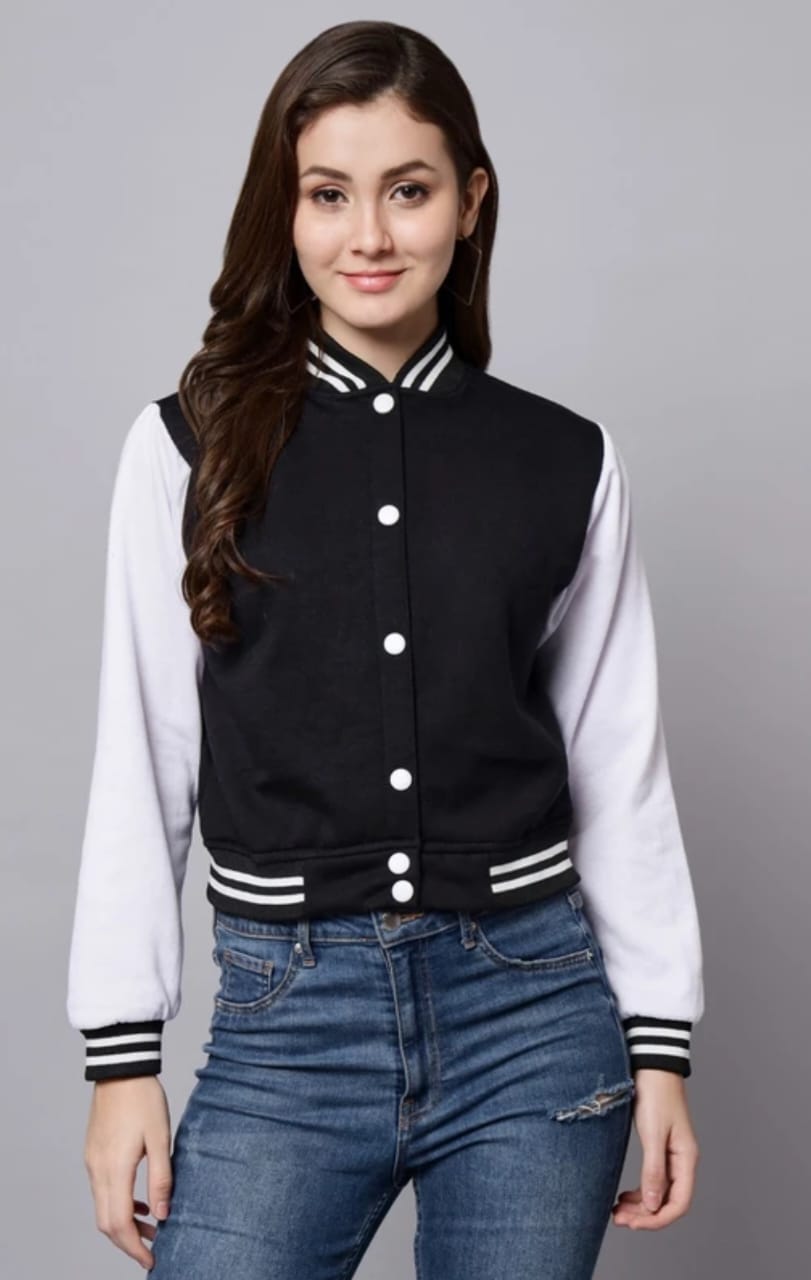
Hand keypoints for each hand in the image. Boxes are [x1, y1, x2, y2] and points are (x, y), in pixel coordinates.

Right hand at [83, 1076, 173, 1270]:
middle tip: (152, 1249)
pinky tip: (139, 1202)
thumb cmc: (144, 1099)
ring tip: (151, 1227)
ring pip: (102, 1208)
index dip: (134, 1247)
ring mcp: (92, 1162)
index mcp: (114, 1169)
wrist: (121, 1068)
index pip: (119, 1224)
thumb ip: (161, 1179)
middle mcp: (97, 1170)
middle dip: (128, 1242)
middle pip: (106, 1223)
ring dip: (123, 1224)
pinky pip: (102, 1191)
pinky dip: (118, 1204)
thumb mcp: (161, 1138)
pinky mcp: (93, 1154)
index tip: (151, 1259)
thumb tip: (162, 1216)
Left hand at [612, 1069, 699, 1230]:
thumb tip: (653, 1205)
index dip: (657, 1219)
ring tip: (617, 1211)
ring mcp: (671, 1155)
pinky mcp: (659, 1147)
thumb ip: (654, 1170)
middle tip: (618, 1219)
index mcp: (686, 1159)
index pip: (679, 1203)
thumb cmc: (655, 1093)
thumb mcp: (653, 1133)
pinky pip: (652, 1180)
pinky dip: (639, 1191)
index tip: (632, 1224)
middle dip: (644, 1215)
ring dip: (640, 1206)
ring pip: (658, 1192)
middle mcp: (681, 1161)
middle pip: (668, 1201)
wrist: (652, 1065)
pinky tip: (623, 1195)